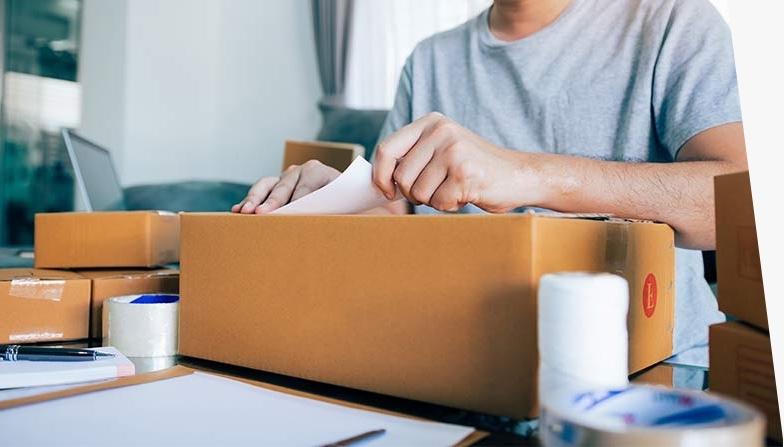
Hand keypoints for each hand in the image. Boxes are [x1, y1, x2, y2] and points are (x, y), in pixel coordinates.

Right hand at [231, 160, 339, 213]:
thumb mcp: (348, 206)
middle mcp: (300, 171)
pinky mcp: (275, 186)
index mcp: (320, 172)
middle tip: (260, 214)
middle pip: (283, 186)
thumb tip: (328, 223)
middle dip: (271, 201)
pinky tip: (237, 211)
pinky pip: (260, 192)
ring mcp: (285, 177)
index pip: (305, 186)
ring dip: (254, 199)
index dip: (296, 200)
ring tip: (243, 212)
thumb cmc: (347, 203)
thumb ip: (337, 210)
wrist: (346, 194)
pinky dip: (249, 201)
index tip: (287, 212)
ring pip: (266, 185)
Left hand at [372, 112, 535, 212]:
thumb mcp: (442, 149)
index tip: (386, 191)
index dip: (380, 175)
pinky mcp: (464, 173)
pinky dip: (449, 205)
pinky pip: (438, 202)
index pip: (387, 149)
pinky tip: (466, 193)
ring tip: (454, 188)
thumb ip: (414, 156)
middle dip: (413, 193)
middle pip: (401, 176)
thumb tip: (377, 180)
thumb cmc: (476, 168)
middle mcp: (441, 131)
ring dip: (433, 200)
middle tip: (435, 191)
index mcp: (431, 122)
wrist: (519, 175)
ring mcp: (453, 150)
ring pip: (418, 192)